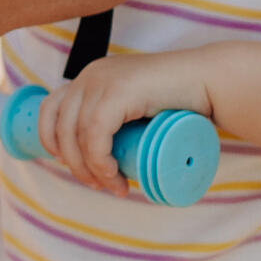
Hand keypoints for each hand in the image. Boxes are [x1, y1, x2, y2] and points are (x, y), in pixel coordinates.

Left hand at [39, 51, 216, 195]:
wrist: (210, 80)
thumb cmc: (178, 100)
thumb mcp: (135, 106)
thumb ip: (117, 118)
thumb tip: (102, 155)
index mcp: (89, 77)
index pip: (50, 109)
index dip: (51, 141)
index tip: (70, 165)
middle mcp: (90, 75)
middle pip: (60, 127)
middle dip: (74, 164)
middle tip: (99, 185)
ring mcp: (102, 80)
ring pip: (76, 134)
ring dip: (89, 169)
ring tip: (113, 186)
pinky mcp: (119, 91)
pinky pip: (94, 133)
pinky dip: (98, 159)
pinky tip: (112, 174)